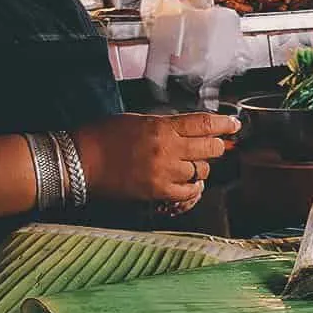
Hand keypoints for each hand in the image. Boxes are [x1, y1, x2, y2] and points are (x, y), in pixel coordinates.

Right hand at [72, 112, 238, 204]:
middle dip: (216, 147)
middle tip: (215, 146)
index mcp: (162, 126)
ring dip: (200, 168)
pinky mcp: (158, 191)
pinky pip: (189, 191)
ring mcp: (164, 171)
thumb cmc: (101, 137)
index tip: (234, 124)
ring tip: (191, 165)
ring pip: (201, 170)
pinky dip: (192, 188)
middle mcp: (167, 148)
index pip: (203, 123)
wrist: (78, 160)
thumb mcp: (136, 121)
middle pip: (210, 148)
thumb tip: (186, 130)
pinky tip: (189, 184)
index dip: (224, 124)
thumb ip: (164, 125)